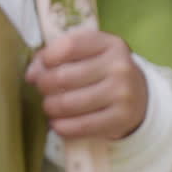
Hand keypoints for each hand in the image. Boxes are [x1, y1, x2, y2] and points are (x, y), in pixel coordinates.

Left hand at [26, 30, 146, 139]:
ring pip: (68, 104)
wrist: (139, 96)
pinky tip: (59, 124)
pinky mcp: (121, 119)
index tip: (44, 66)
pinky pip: (81, 126)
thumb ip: (56, 55)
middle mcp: (119, 67)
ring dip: (51, 108)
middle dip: (44, 86)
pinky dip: (62, 127)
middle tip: (44, 90)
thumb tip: (31, 75)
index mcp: (110, 44)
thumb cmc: (104, 71)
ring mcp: (122, 94)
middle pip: (64, 77)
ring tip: (50, 107)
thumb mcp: (88, 54)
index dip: (47, 57)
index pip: (69, 46)